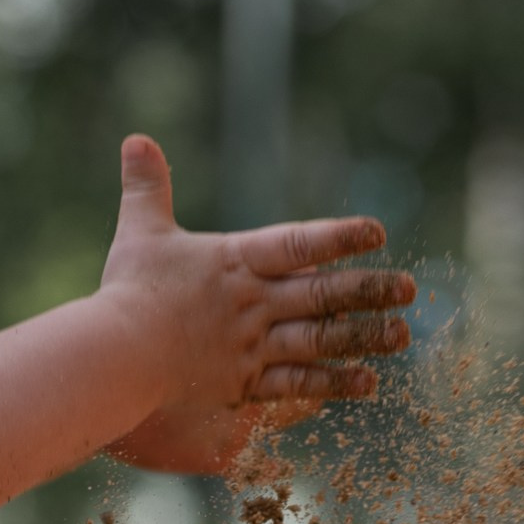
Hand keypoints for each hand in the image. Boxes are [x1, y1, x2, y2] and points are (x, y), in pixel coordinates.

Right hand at [97, 135, 413, 473]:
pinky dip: (333, 383)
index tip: (377, 232)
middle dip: (369, 290)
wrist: (115, 355)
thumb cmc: (127, 292)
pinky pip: (298, 384)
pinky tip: (366, 382)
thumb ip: (146, 186)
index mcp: (235, 261)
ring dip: (364, 336)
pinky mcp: (245, 382)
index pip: (298, 244)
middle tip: (409, 289)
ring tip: (401, 334)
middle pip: (322, 293)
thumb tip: (135, 139)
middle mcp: (253, 302)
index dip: (339, 237)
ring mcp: (252, 344)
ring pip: (320, 339)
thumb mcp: (139, 231)